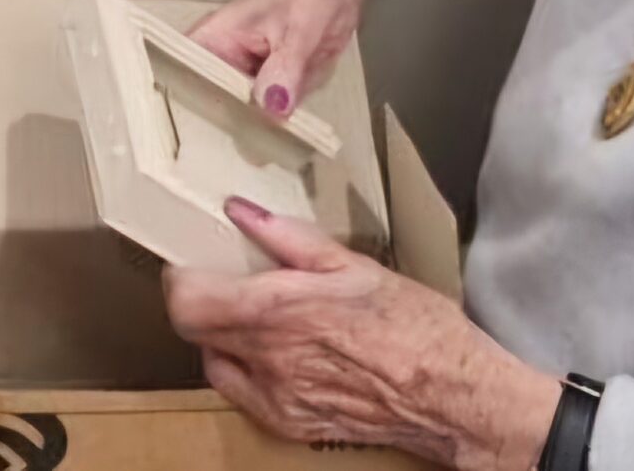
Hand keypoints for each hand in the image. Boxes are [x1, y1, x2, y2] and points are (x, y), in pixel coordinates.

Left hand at [164, 199, 558, 470]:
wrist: (452, 396)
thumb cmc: (413, 324)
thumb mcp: (354, 265)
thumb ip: (289, 237)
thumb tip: (242, 210)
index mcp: (280, 311)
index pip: (187, 302)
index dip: (181, 278)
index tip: (194, 259)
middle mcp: (269, 359)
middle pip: (193, 330)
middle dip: (200, 300)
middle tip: (225, 280)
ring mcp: (276, 397)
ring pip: (214, 360)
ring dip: (223, 335)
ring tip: (258, 317)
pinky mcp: (289, 424)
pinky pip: (244, 393)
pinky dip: (247, 369)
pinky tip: (279, 353)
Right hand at [190, 0, 404, 117]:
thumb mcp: (299, 29)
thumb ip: (284, 70)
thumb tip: (271, 110)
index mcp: (215, 38)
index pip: (186, 81)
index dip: (191, 114)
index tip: (204, 145)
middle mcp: (226, 57)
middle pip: (218, 108)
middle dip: (248, 120)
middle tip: (267, 129)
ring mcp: (251, 69)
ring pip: (254, 112)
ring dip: (282, 107)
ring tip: (300, 70)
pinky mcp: (275, 75)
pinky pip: (280, 104)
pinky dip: (297, 100)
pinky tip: (311, 74)